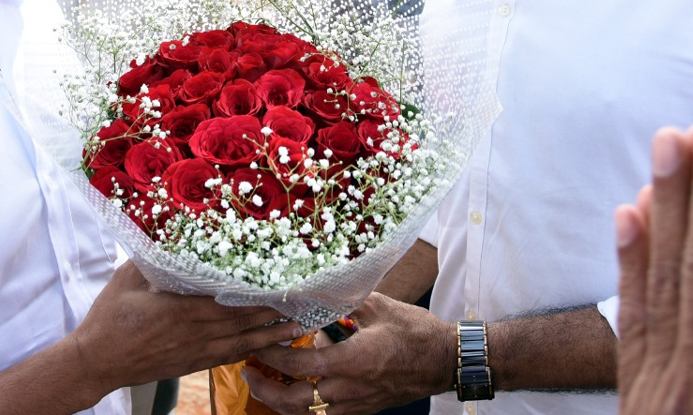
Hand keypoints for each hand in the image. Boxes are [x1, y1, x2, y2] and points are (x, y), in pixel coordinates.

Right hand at [72, 261, 300, 391]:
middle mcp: (194, 333)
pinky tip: (263, 348)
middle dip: (274, 315)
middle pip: (242, 323)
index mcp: (181, 310)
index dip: (258, 296)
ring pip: (240, 344)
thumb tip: (172, 237)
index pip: (228, 303)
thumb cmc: (109, 319)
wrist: (95, 362)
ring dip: (270, 337)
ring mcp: (193, 352)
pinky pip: (225, 358)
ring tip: (297, 330)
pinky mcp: (190, 365)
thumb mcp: (127, 279)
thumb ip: (152, 259)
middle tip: (302, 306)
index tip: (281, 288)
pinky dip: (248, 351)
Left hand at [244, 292, 454, 414]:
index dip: (273, 356)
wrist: (444, 361)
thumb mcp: (377, 306)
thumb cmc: (415, 331)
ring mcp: (356, 404)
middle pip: (295, 402)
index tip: (258, 344)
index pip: (300, 365)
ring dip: (280, 403)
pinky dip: (304, 407)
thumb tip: (314, 289)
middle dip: (266, 390)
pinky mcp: (363, 410)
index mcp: (352, 361)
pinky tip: (297, 391)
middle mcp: (350, 389)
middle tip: (248, 371)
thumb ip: (344, 301)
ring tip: (265, 385)